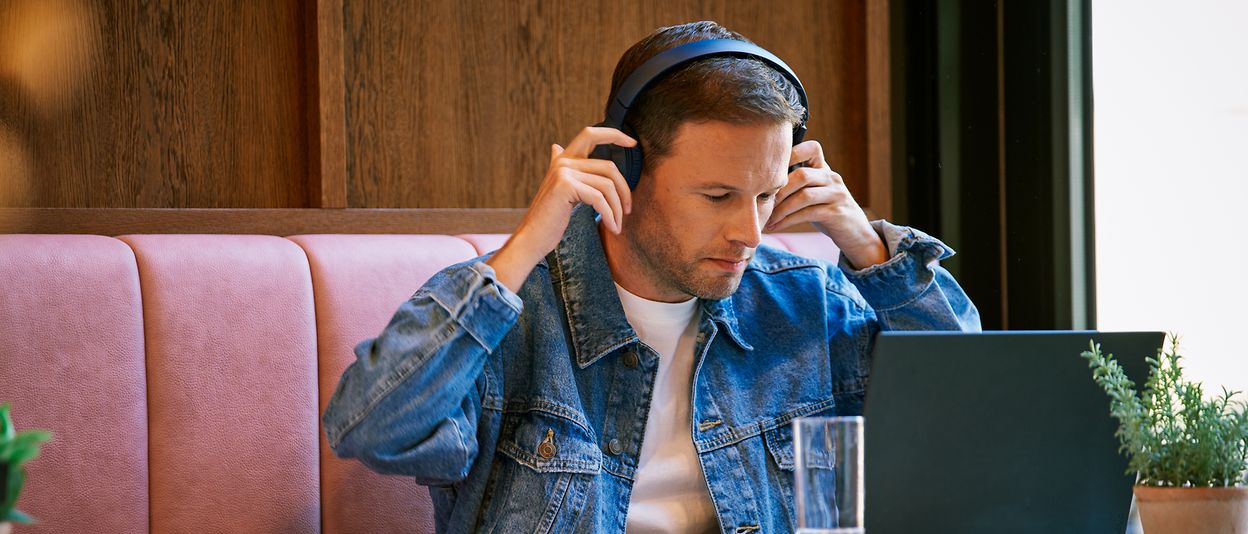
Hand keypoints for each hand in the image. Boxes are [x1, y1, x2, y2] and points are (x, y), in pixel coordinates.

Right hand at [486, 127, 635, 290]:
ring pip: (607, 185)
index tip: (632, 142)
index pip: (590, 134)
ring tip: (618, 224)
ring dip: (617, 208)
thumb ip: (565, 170)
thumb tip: (556, 146)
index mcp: (563, 159)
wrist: (531, 238)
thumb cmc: (548, 219)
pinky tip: (613, 228)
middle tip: (628, 209)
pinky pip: (600, 199)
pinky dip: (610, 215)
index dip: (613, 134)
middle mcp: (563, 161)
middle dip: (624, 189)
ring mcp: (563, 171)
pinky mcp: (565, 186)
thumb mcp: (558, 190)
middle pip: (608, 167)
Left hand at [766, 140, 887, 269]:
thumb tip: (760, 179)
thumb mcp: (814, 191)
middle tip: (761, 204)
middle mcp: (832, 177)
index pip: (812, 148)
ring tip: (767, 219)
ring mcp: (836, 195)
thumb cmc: (826, 210)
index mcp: (824, 168)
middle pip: (801, 175)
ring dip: (781, 209)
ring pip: (804, 196)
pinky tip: (776, 226)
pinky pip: (808, 214)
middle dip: (778, 191)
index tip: (770, 170)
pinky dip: (788, 221)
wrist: (855, 232)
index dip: (791, 153)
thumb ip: (796, 182)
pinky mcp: (837, 213)